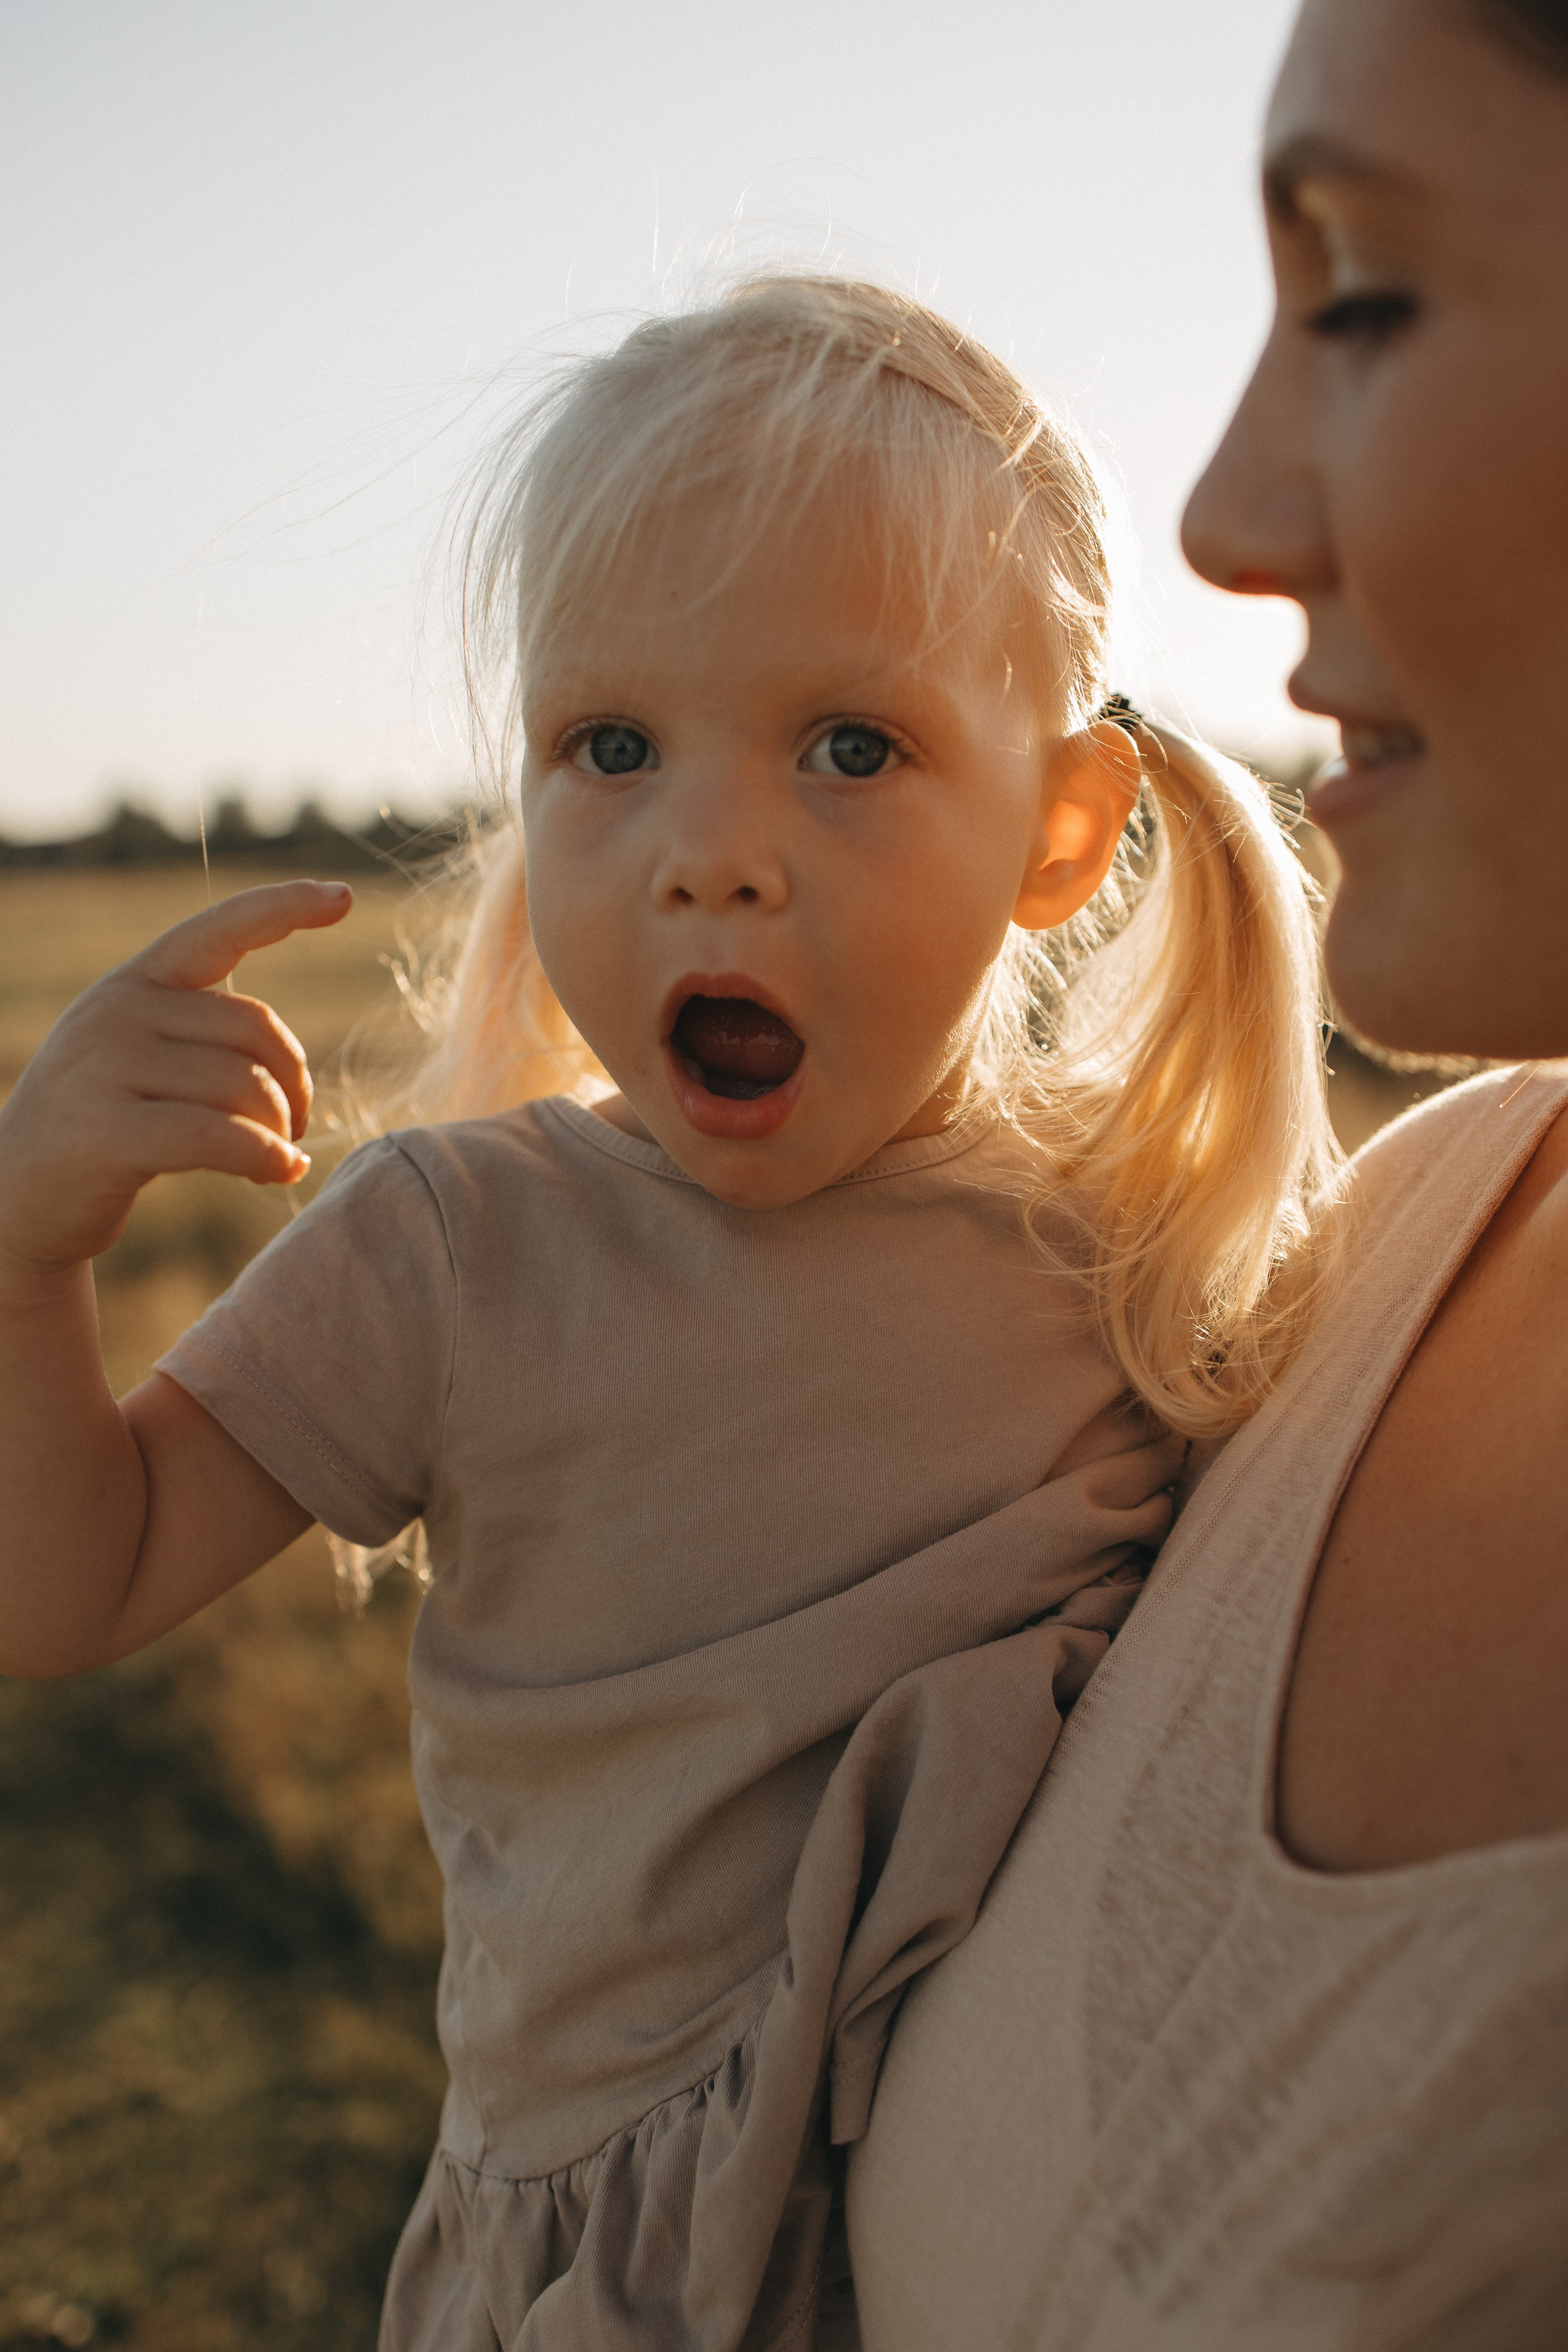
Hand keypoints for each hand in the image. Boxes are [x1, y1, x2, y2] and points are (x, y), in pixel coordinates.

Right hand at [0, 880, 352, 1278]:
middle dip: (294, 1083)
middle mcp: (118, 1010)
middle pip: (256, 1030)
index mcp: (136, 983)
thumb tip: (289, 1066)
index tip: (341, 895)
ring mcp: (105, 1067)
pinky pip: (220, 1137)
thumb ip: (202, 1036)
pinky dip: (265, 1158)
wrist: (16, 1196)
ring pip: (244, 1086)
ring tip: (277, 1154)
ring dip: (280, 1130)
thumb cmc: (104, 1125)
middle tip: (295, 1126)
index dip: (283, 908)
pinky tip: (279, 1172)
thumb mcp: (142, 1057)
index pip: (217, 929)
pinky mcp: (107, 1132)